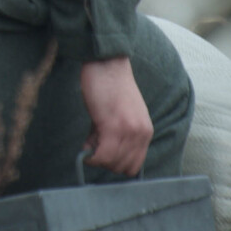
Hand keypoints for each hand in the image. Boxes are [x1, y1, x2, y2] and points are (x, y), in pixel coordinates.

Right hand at [80, 56, 153, 176]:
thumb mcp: (120, 114)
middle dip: (106, 162)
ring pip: (113, 164)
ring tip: (90, 139)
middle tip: (94, 144)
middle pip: (124, 168)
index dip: (116, 162)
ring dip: (98, 158)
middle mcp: (141, 133)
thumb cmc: (109, 85)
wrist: (106, 63)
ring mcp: (129, 131)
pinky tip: (85, 146)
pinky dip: (92, 157)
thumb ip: (116, 135)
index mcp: (145, 130)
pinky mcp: (113, 126)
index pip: (135, 164)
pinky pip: (103, 156)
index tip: (104, 152)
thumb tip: (98, 154)